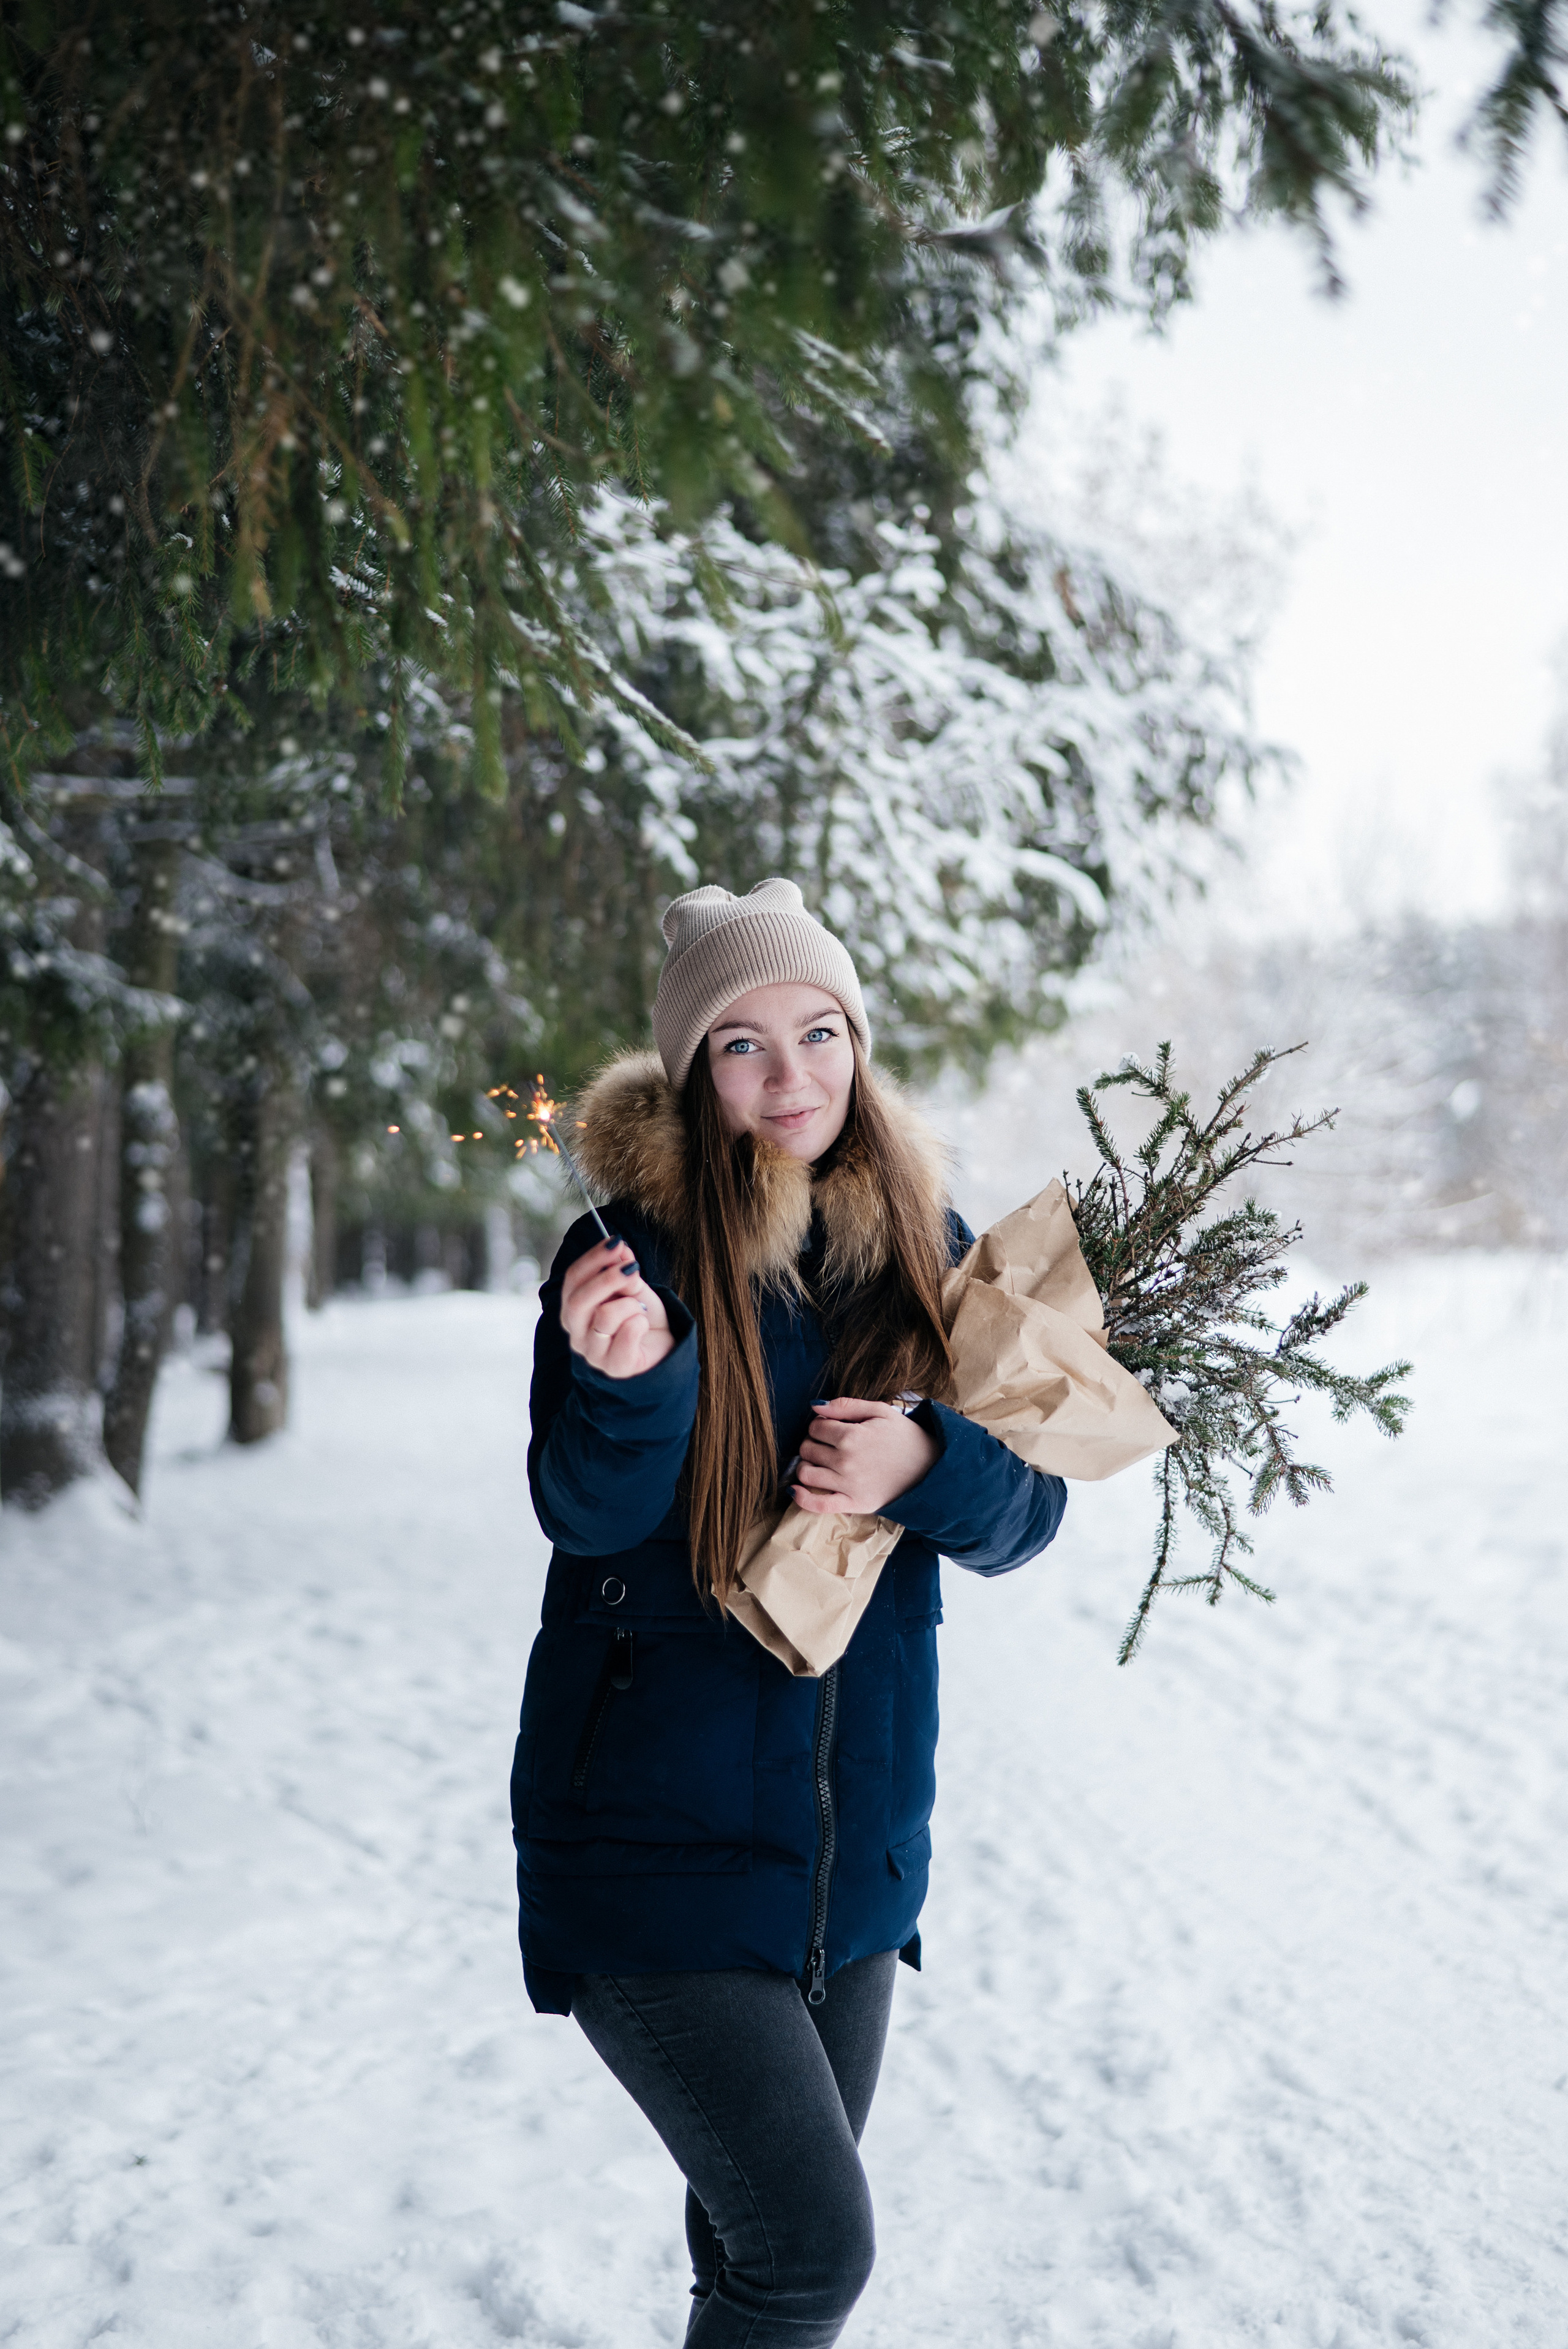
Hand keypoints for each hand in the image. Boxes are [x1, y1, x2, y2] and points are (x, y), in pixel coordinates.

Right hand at [560, 1236, 674, 1380]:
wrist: (663, 1348)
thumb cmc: (641, 1317)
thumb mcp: (634, 1288)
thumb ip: (623, 1270)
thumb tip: (620, 1249)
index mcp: (575, 1310)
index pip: (572, 1280)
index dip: (593, 1258)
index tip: (615, 1241)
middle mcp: (577, 1334)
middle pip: (578, 1301)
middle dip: (606, 1278)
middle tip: (632, 1267)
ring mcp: (593, 1354)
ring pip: (604, 1317)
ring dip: (629, 1305)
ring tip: (639, 1309)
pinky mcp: (615, 1368)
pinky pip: (626, 1335)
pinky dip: (639, 1323)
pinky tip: (643, 1326)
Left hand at [792, 1397, 939, 1516]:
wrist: (930, 1468)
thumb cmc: (905, 1437)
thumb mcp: (880, 1411)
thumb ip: (846, 1405)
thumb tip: (814, 1406)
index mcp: (852, 1436)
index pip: (815, 1428)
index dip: (820, 1425)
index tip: (830, 1428)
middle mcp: (846, 1461)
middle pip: (808, 1449)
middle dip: (813, 1443)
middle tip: (828, 1444)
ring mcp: (849, 1485)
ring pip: (806, 1474)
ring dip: (806, 1465)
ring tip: (819, 1462)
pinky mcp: (854, 1504)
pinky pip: (818, 1505)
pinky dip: (802, 1498)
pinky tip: (796, 1490)